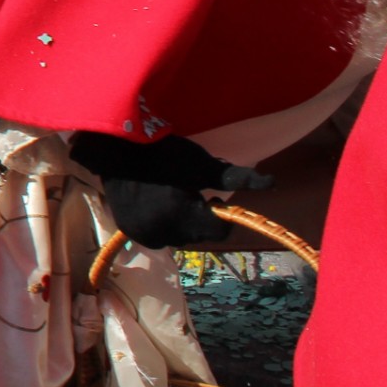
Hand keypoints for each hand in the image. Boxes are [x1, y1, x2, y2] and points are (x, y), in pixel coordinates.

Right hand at [73, 132, 270, 248]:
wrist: (112, 147)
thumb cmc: (161, 152)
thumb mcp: (201, 163)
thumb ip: (236, 178)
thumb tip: (273, 183)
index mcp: (183, 216)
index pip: (221, 231)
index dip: (220, 213)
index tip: (208, 194)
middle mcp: (163, 232)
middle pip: (200, 236)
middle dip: (200, 219)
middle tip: (188, 192)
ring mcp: (144, 234)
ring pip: (180, 238)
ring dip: (182, 223)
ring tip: (170, 197)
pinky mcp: (129, 232)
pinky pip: (159, 236)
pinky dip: (162, 224)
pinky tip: (154, 204)